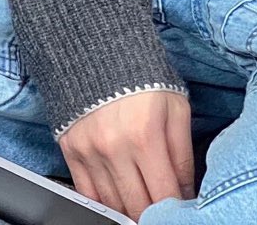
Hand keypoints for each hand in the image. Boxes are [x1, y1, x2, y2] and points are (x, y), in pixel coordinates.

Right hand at [58, 88, 194, 219]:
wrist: (95, 49)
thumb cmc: (142, 76)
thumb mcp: (176, 108)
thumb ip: (183, 154)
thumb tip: (186, 193)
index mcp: (145, 136)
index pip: (164, 195)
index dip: (176, 210)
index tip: (181, 211)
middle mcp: (114, 148)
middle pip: (137, 206)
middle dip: (154, 214)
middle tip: (161, 211)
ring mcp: (89, 151)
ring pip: (112, 204)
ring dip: (129, 211)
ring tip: (142, 207)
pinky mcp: (70, 150)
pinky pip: (86, 193)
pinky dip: (103, 204)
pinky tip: (116, 202)